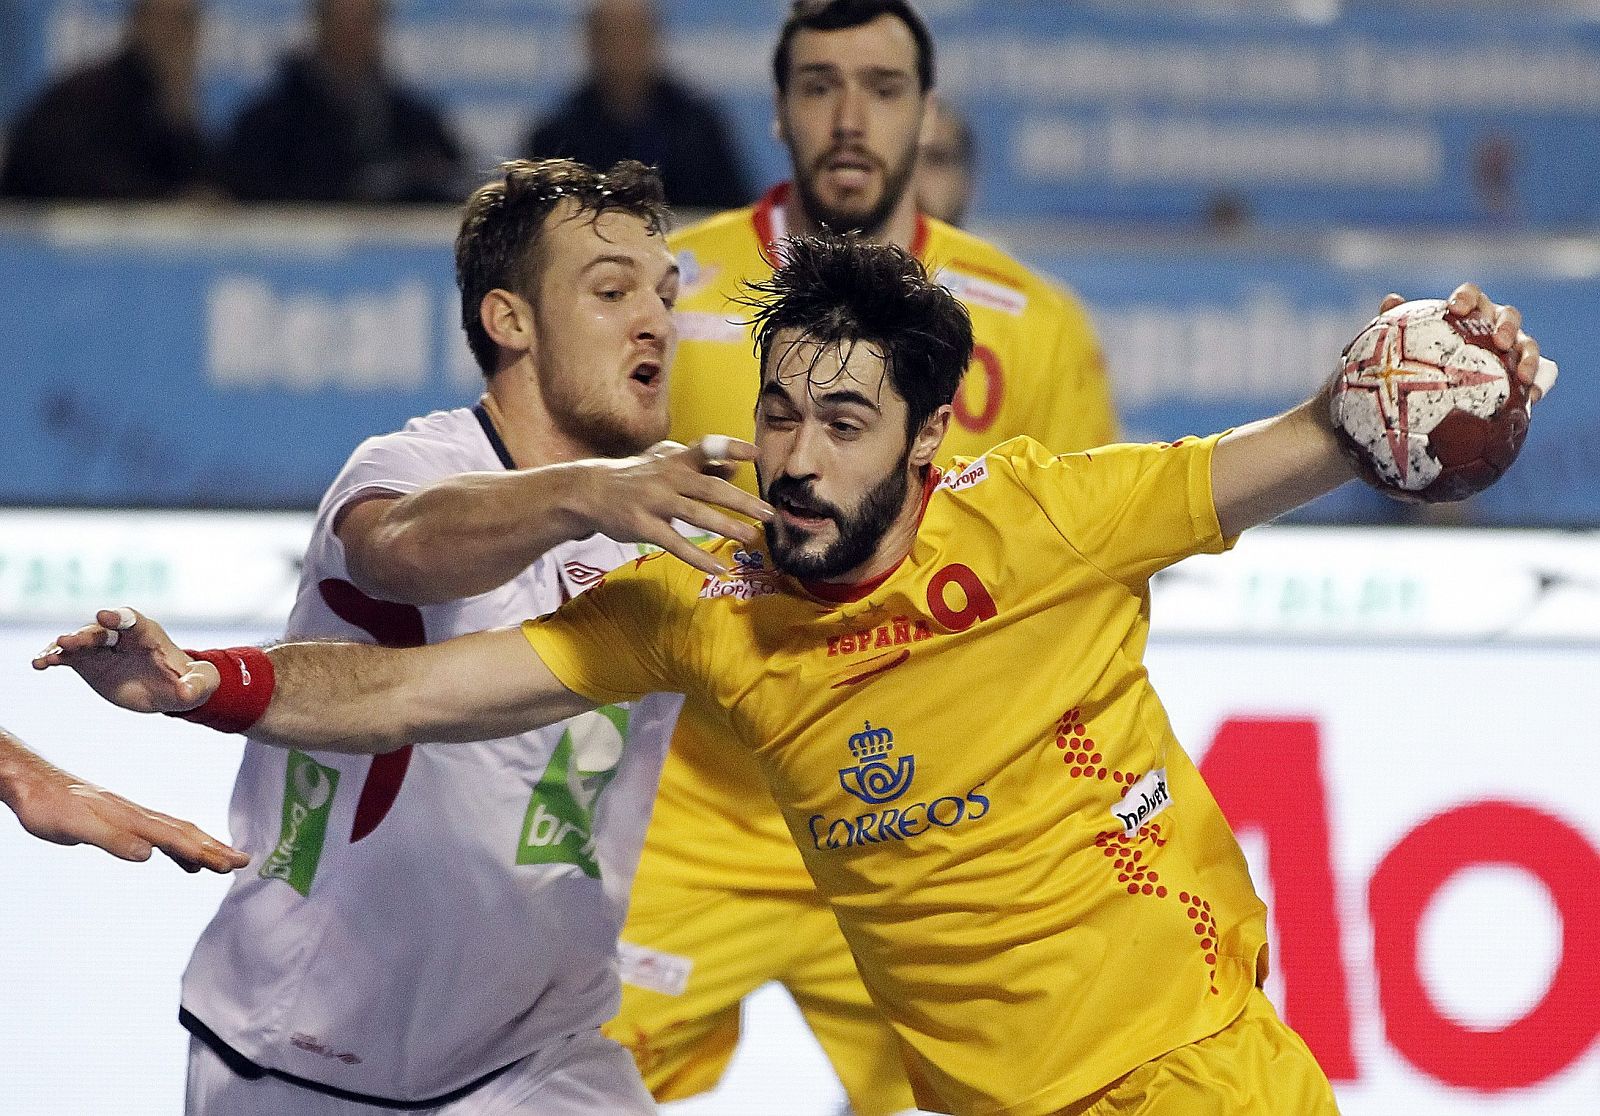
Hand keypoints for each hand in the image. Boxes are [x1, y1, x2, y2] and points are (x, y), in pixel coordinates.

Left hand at [1, 735, 247, 872]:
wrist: (32, 783)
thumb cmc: (49, 805)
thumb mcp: (76, 826)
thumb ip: (112, 839)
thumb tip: (148, 854)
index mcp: (131, 819)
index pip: (176, 838)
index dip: (205, 852)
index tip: (232, 864)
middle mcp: (137, 816)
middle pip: (185, 833)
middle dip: (215, 848)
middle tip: (243, 862)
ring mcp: (131, 817)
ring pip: (176, 833)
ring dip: (202, 847)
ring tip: (223, 862)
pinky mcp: (122, 821)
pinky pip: (160, 836)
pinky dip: (178, 848)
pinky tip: (182, 861)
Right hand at [32, 607, 219, 713]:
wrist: (167, 690)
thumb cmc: (187, 681)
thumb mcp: (199, 684)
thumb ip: (197, 685)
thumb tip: (187, 692)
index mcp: (148, 634)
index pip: (132, 621)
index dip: (119, 617)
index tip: (105, 617)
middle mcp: (121, 636)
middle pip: (101, 630)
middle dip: (86, 634)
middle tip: (68, 641)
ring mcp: (102, 647)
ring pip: (80, 641)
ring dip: (63, 646)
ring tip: (48, 657)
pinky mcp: (88, 661)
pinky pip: (67, 657)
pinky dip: (53, 658)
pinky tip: (39, 664)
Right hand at [573, 436, 774, 575]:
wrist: (590, 490)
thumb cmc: (636, 475)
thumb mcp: (666, 461)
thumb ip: (701, 463)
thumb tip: (736, 466)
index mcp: (676, 460)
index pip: (706, 447)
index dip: (731, 449)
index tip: (756, 455)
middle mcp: (667, 477)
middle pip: (709, 488)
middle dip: (741, 501)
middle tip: (769, 514)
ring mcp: (654, 502)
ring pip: (695, 515)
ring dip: (726, 526)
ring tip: (751, 537)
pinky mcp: (643, 526)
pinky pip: (675, 543)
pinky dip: (698, 558)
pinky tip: (718, 570)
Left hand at [1379, 284, 1556, 404]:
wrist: (1440, 397)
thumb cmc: (1422, 364)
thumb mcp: (1406, 348)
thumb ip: (1398, 325)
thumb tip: (1391, 300)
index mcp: (1470, 313)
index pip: (1471, 296)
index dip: (1466, 298)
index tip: (1454, 309)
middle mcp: (1495, 326)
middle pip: (1508, 316)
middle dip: (1507, 325)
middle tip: (1499, 341)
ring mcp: (1514, 348)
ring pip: (1528, 345)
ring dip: (1529, 357)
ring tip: (1522, 375)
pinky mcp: (1525, 372)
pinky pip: (1539, 377)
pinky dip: (1537, 385)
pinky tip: (1530, 398)